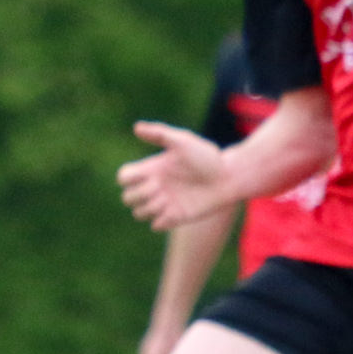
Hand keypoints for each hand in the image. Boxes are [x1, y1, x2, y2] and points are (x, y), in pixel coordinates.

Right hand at [117, 123, 231, 230]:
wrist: (228, 177)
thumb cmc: (207, 157)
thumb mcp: (183, 141)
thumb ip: (160, 134)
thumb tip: (136, 128)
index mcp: (152, 169)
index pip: (123, 177)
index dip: (128, 179)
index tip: (146, 174)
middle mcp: (155, 187)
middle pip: (126, 198)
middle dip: (138, 195)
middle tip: (159, 188)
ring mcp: (164, 203)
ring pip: (138, 213)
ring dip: (148, 209)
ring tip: (168, 200)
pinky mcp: (175, 217)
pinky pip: (155, 226)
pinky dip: (160, 220)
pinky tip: (174, 212)